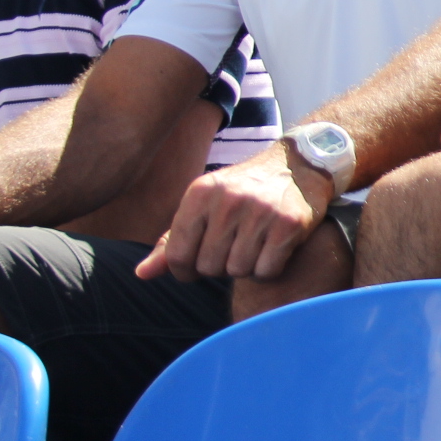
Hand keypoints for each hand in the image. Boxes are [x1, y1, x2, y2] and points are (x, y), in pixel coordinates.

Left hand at [136, 139, 332, 282]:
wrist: (299, 166)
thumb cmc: (243, 191)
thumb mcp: (204, 206)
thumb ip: (173, 241)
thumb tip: (142, 274)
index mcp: (199, 192)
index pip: (177, 256)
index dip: (186, 270)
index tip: (200, 264)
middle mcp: (228, 200)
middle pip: (209, 267)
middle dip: (220, 266)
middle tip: (234, 249)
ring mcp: (260, 211)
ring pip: (238, 270)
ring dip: (246, 267)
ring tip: (254, 246)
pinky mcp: (289, 224)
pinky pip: (266, 271)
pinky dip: (269, 269)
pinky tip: (272, 249)